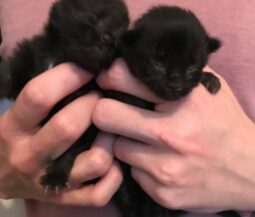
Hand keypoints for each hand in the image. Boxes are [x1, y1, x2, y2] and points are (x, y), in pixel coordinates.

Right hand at [0, 63, 121, 206]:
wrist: (1, 178)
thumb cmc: (17, 136)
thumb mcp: (18, 112)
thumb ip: (44, 92)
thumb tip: (78, 63)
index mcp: (13, 128)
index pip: (39, 96)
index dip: (69, 76)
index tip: (88, 68)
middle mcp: (30, 157)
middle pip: (69, 126)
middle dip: (93, 104)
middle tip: (101, 96)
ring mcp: (52, 183)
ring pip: (95, 161)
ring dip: (111, 138)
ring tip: (111, 127)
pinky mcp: (67, 200)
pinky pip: (100, 193)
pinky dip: (115, 174)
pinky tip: (114, 158)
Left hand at [94, 59, 254, 215]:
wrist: (254, 173)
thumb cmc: (229, 125)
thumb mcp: (211, 88)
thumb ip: (177, 72)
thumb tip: (138, 61)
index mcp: (185, 101)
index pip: (123, 80)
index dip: (110, 78)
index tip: (110, 81)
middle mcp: (172, 136)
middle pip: (105, 116)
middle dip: (107, 112)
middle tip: (118, 112)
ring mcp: (166, 169)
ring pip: (116, 148)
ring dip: (126, 141)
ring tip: (146, 140)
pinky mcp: (163, 194)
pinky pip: (133, 173)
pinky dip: (141, 165)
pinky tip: (160, 161)